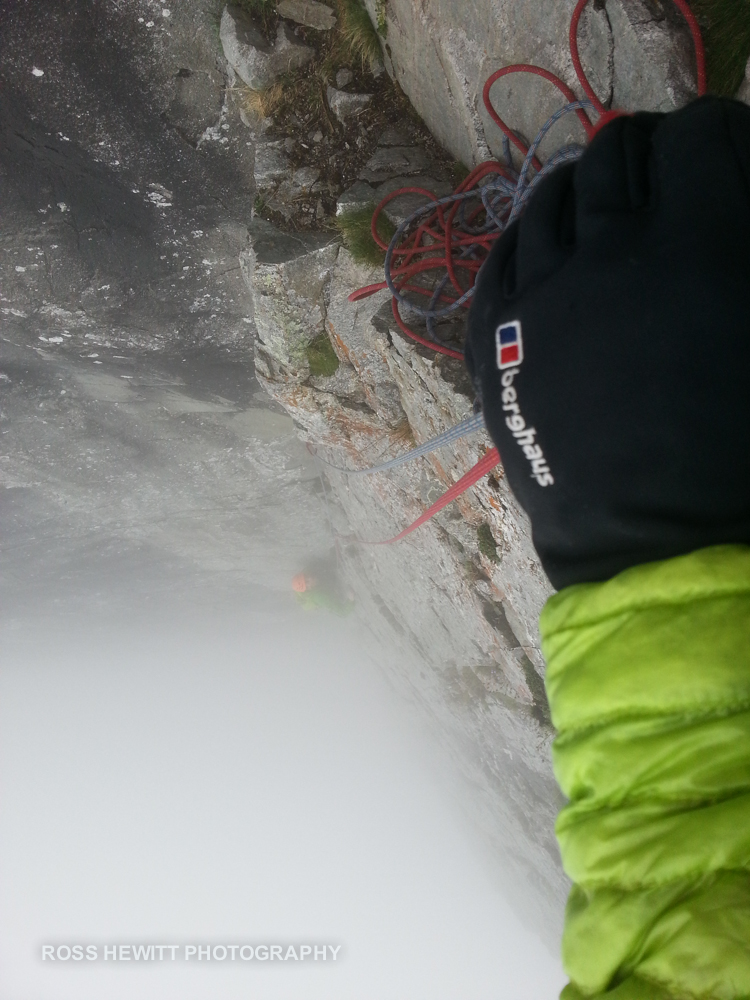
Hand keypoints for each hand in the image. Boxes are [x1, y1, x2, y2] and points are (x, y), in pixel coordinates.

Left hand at [466, 96, 749, 588]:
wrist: (669, 546)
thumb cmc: (749, 453)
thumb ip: (746, 247)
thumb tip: (729, 207)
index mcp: (695, 243)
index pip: (696, 139)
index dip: (716, 135)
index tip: (724, 152)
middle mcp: (606, 254)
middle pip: (617, 158)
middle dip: (649, 151)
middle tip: (666, 169)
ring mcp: (538, 299)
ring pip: (551, 201)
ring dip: (584, 185)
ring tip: (604, 197)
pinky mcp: (497, 343)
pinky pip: (501, 261)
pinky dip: (526, 236)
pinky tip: (542, 238)